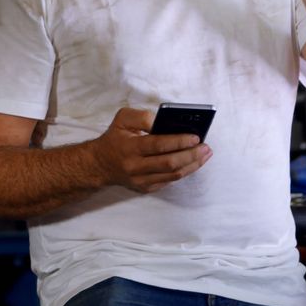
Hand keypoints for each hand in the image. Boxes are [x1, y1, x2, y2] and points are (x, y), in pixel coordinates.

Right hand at [89, 107, 211, 192]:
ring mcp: (141, 181)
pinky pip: (169, 181)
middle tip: (206, 147)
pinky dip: (184, 171)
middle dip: (191, 155)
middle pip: (169, 163)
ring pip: (173, 175)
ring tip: (205, 154)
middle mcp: (134, 167)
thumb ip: (142, 117)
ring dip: (192, 165)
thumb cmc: (114, 138)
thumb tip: (164, 122)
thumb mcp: (122, 119)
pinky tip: (192, 162)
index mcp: (129, 147)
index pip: (158, 145)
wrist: (99, 164)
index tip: (196, 137)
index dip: (179, 141)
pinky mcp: (145, 188)